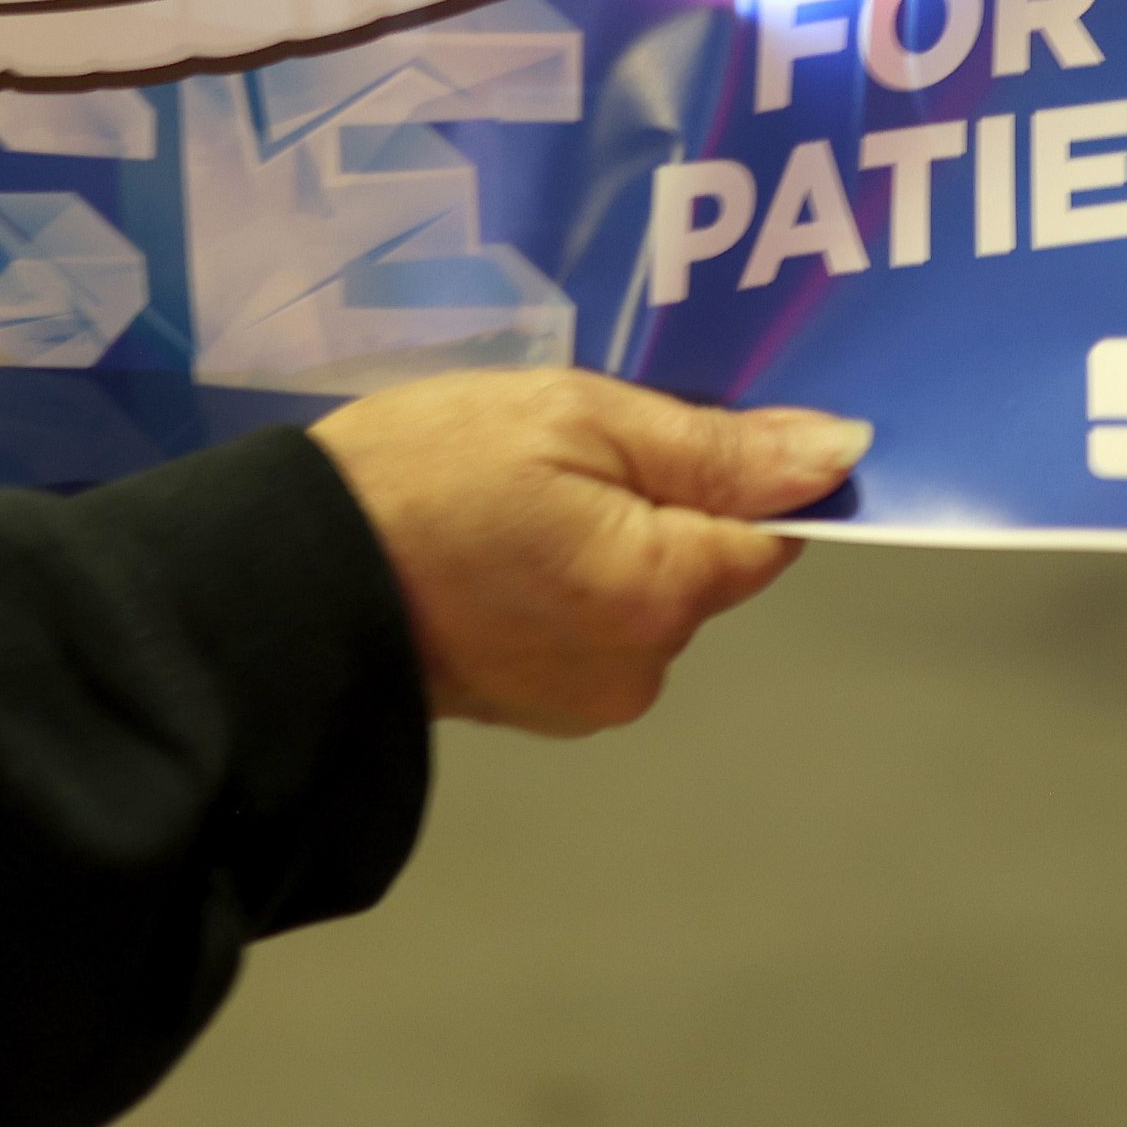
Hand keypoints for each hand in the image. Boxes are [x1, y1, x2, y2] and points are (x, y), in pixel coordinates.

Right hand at [310, 368, 866, 735]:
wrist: (286, 576)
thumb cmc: (425, 477)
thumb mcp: (573, 420)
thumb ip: (713, 447)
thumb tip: (840, 456)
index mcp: (664, 593)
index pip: (770, 528)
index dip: (735, 470)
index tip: (665, 429)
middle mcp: (644, 667)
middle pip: (703, 565)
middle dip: (657, 504)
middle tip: (559, 451)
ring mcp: (588, 698)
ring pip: (643, 594)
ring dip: (606, 544)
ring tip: (514, 497)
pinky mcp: (537, 707)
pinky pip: (589, 627)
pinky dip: (562, 583)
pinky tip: (496, 546)